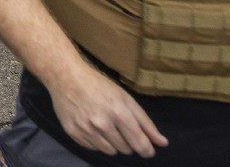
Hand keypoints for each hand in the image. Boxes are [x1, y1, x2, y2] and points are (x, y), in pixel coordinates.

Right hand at [50, 62, 168, 157]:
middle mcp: (102, 124)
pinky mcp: (73, 133)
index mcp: (119, 113)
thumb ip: (145, 123)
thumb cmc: (99, 85)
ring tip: (107, 128)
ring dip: (113, 144)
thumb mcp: (126, 99)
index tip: (148, 149)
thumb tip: (162, 143)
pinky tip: (93, 128)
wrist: (66, 77)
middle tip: (121, 128)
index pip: (140, 144)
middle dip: (128, 142)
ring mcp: (86, 129)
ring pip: (110, 151)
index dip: (147, 150)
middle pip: (126, 149)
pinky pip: (93, 148)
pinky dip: (97, 142)